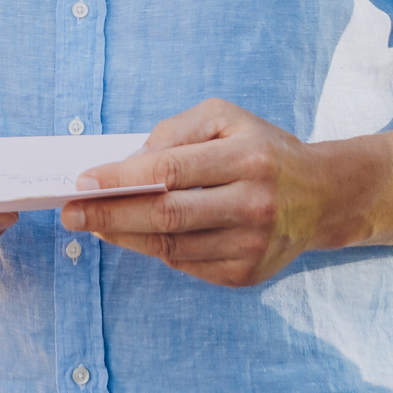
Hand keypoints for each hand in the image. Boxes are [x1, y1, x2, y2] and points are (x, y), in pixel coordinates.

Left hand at [63, 100, 335, 287]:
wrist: (321, 197)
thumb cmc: (263, 150)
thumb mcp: (227, 118)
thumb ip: (176, 131)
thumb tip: (130, 161)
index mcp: (248, 159)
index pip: (170, 170)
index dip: (121, 178)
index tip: (83, 181)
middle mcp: (253, 205)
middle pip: (165, 216)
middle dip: (109, 214)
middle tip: (71, 213)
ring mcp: (251, 246)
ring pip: (171, 247)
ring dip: (123, 236)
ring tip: (92, 224)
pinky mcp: (245, 274)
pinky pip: (186, 265)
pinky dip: (155, 250)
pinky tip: (135, 235)